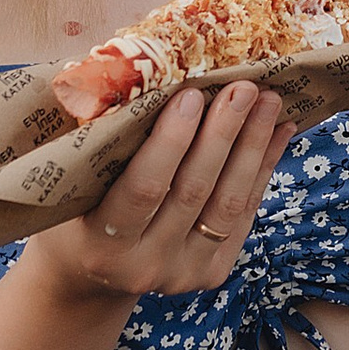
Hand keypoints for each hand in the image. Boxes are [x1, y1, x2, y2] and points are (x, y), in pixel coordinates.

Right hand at [37, 82, 292, 310]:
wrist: (88, 278)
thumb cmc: (74, 213)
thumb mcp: (70, 185)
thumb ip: (97, 142)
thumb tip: (128, 71)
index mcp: (102, 244)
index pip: (143, 188)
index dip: (170, 142)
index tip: (190, 93)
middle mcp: (145, 266)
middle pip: (194, 191)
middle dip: (223, 134)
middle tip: (242, 86)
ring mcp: (183, 273)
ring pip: (228, 203)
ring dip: (252, 146)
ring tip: (269, 101)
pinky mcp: (212, 273)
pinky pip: (244, 214)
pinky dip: (262, 168)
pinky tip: (278, 130)